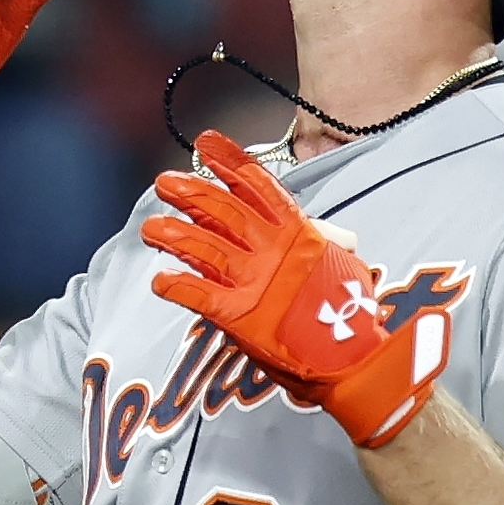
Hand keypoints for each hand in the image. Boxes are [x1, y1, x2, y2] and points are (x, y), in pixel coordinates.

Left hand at [142, 131, 452, 447]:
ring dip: (174, 235)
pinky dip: (176, 286)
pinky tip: (159, 281)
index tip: (207, 144)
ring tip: (151, 228)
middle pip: (223, 210)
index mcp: (298, 233)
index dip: (230, 162)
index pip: (259, 186)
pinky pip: (197, 294)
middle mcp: (272, 250)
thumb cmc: (352, 316)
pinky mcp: (238, 315)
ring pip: (204, 247)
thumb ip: (328, 240)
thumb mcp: (347, 264)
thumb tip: (327, 228)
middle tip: (165, 182)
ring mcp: (254, 280)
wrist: (352, 359)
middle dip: (191, 192)